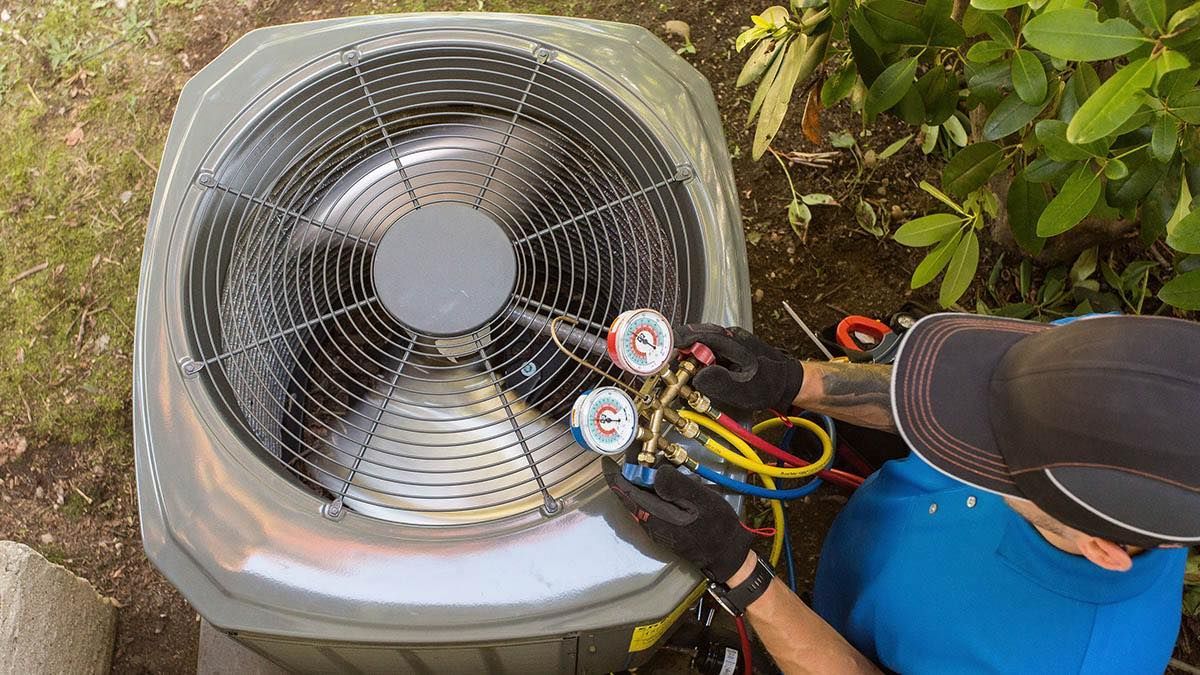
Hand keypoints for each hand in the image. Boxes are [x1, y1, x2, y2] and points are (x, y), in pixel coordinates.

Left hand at [605, 464, 751, 582]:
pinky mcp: (662, 526)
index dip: (614, 473)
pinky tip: (671, 477)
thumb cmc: (715, 526)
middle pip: (630, 491)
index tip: (608, 457)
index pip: (624, 491)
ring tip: (658, 458)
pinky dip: (655, 487)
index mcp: (652, 515)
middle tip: (641, 447)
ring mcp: (654, 525)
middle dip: (632, 469)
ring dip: (645, 476)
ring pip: (641, 496)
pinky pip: (651, 502)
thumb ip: (676, 485)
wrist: (726, 553)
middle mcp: (647, 522)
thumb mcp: (700, 500)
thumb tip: (655, 471)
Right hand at [675, 324, 803, 411]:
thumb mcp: (743, 388)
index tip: (664, 350)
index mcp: (732, 341)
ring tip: (678, 365)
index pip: (697, 335)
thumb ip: (718, 381)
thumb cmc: (771, 384)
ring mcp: (730, 340)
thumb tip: (696, 377)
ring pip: (701, 340)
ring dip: (687, 352)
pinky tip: (694, 368)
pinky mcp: (730, 348)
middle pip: (696, 335)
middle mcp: (730, 336)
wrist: (789, 382)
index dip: (677, 342)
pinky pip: (708, 347)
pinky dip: (697, 356)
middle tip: (667, 360)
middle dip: (679, 347)